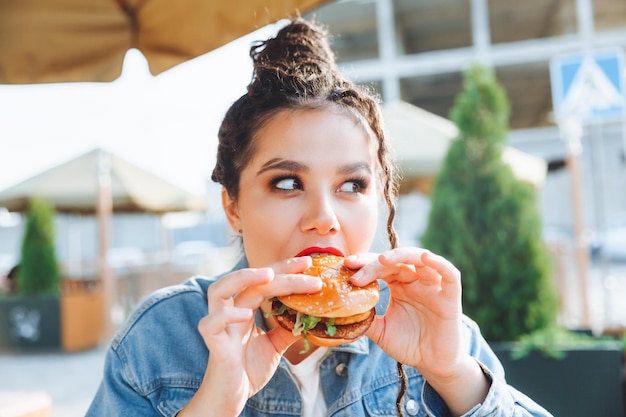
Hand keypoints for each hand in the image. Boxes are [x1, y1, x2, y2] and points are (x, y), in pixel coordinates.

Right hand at [180, 257, 321, 416]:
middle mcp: (230, 311)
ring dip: (242, 279)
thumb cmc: (247, 369)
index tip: (308, 262)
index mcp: (244, 308)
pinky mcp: (212, 342)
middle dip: (278, 270)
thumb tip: (312, 316)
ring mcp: (219, 325)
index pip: (264, 280)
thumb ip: (288, 328)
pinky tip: (245, 314)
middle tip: (304, 266)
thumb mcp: (275, 345)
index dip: (285, 269)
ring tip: (269, 275)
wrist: (231, 397)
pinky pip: (211, 323)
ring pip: (219, 290)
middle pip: (249, 280)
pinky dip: (226, 316)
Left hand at [348, 248, 488, 415]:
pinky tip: (424, 258)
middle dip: (375, 261)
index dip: (364, 264)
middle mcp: (416, 281)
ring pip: (421, 259)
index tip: (346, 265)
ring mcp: (434, 286)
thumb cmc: (409, 345)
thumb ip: (365, 319)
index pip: (381, 266)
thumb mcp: (381, 331)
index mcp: (400, 285)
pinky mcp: (450, 296)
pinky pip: (449, 274)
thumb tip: (339, 313)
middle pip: (396, 261)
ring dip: (402, 255)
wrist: (433, 364)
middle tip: (355, 266)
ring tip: (382, 258)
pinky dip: (438, 263)